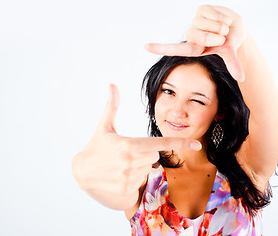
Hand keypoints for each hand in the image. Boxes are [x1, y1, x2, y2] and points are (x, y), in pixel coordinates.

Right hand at [72, 85, 200, 201]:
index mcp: (130, 145)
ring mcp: (130, 178)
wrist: (81, 172)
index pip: (160, 144)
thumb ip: (112, 106)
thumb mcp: (104, 127)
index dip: (180, 143)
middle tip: (127, 154)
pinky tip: (119, 178)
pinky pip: (140, 184)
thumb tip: (112, 85)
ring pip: (147, 170)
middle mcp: (132, 162)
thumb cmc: (95, 148)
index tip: (196, 144)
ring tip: (120, 167)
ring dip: (139, 168)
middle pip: (154, 157)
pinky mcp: (127, 191)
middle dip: (145, 154)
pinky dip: (133, 180)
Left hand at [145, 5, 245, 81]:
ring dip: (220, 26)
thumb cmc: (228, 43)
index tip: (145, 47)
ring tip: (223, 29)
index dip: (160, 48)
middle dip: (214, 37)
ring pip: (205, 24)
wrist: (236, 27)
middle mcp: (192, 35)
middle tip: (223, 38)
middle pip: (198, 36)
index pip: (175, 48)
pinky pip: (209, 13)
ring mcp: (195, 22)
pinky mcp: (201, 10)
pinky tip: (223, 19)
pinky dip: (220, 17)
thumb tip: (241, 78)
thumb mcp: (229, 53)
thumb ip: (233, 64)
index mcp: (195, 48)